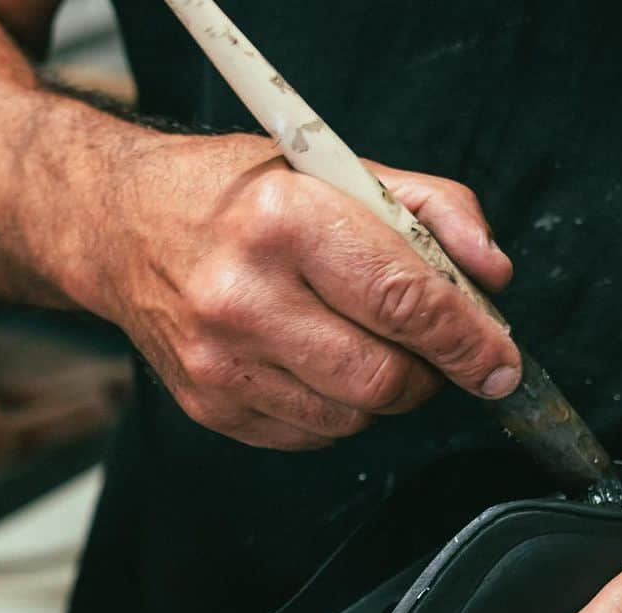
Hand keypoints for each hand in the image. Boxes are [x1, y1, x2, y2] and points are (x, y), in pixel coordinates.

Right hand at [64, 132, 517, 449]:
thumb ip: (430, 209)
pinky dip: (335, 410)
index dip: (467, 341)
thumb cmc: (234, 195)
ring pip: (351, 417)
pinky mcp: (209, 406)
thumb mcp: (334, 167)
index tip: (500, 364)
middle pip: (382, 378)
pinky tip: (314, 363)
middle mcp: (243, 297)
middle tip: (431, 352)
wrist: (120, 226)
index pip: (403, 299)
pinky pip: (310, 435)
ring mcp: (220, 362)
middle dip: (428, 375)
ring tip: (360, 342)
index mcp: (283, 220)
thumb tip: (492, 277)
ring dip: (381, 394)